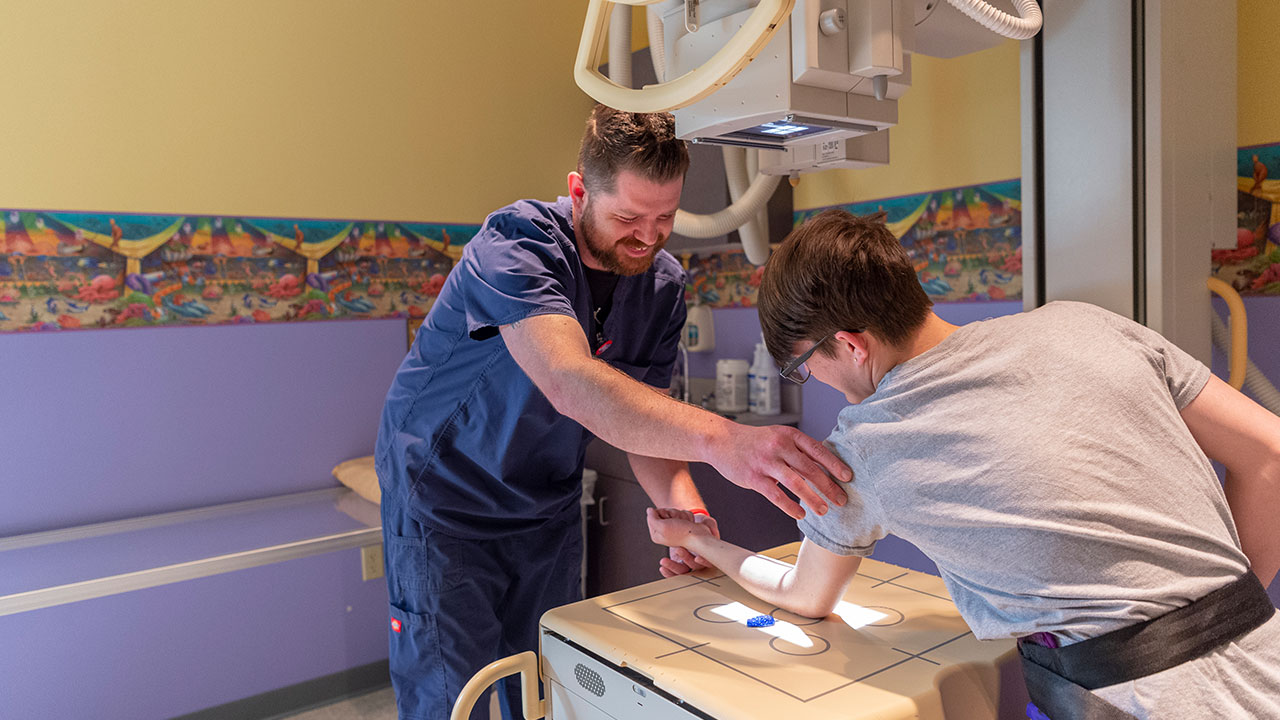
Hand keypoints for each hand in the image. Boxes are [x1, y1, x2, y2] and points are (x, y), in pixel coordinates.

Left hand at [653, 511, 718, 576]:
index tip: (697, 558)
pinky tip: (662, 568)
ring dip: (673, 568)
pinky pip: (673, 573)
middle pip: (694, 567)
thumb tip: (714, 533)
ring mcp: (687, 564)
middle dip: (686, 559)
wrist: (684, 525)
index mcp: (708, 553)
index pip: (709, 562)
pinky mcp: (678, 564)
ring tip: (664, 561)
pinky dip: (668, 573)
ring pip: (682, 571)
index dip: (704, 561)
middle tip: (679, 549)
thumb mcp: (705, 522)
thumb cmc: (698, 525)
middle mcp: (698, 561)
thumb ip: (711, 525)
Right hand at [707, 424, 851, 519]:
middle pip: (810, 469)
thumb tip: (825, 467)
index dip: (834, 464)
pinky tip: (800, 514)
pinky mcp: (753, 477)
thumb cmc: (754, 441)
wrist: (721, 440)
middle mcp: (779, 447)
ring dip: (812, 498)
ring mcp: (766, 462)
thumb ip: (798, 449)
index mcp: (789, 435)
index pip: (817, 450)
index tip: (847, 477)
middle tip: (841, 499)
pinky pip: (775, 495)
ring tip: (824, 510)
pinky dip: (790, 506)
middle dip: (828, 486)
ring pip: (795, 483)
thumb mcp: (778, 436)